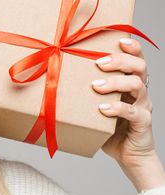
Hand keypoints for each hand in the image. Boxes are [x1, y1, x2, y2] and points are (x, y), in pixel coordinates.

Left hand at [93, 38, 164, 190]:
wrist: (127, 154)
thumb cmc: (106, 124)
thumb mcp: (94, 101)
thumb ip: (83, 87)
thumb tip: (51, 71)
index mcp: (130, 81)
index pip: (136, 57)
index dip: (132, 46)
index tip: (119, 40)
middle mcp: (139, 90)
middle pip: (139, 66)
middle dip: (120, 60)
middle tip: (99, 63)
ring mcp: (143, 105)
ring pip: (137, 85)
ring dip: (116, 82)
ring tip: (96, 86)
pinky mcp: (143, 122)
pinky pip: (134, 112)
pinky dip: (117, 109)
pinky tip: (103, 109)